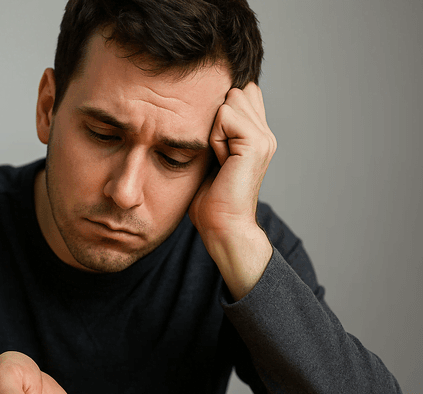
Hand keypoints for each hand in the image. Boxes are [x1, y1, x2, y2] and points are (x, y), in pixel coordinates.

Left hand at [189, 82, 275, 298]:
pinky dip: (214, 137)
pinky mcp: (256, 143)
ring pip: (229, 101)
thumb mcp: (211, 157)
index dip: (220, 110)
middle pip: (235, 92)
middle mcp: (265, 133)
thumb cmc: (211, 200)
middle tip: (216, 153)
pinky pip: (225, 117)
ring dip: (214, 128)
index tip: (213, 143)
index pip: (241, 93)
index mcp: (257, 135)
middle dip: (216, 118)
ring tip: (218, 157)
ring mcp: (264, 137)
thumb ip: (216, 132)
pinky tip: (220, 160)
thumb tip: (203, 106)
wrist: (222, 226)